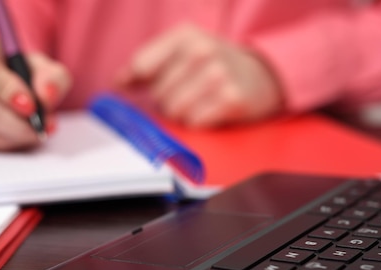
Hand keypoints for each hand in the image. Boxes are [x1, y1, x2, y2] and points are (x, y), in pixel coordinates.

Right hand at [0, 32, 71, 150]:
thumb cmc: (14, 70)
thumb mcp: (40, 65)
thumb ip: (51, 76)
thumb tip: (47, 96)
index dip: (6, 90)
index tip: (30, 106)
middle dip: (17, 124)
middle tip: (41, 127)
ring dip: (14, 137)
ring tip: (33, 129)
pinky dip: (4, 145)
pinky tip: (15, 135)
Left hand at [117, 24, 283, 127]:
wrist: (263, 77)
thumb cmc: (215, 66)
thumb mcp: (181, 53)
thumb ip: (145, 66)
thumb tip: (118, 83)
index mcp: (185, 35)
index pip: (142, 66)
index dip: (142, 82)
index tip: (151, 84)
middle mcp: (202, 49)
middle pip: (159, 94)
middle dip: (169, 100)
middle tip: (190, 93)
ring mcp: (218, 74)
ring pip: (175, 110)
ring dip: (185, 114)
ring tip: (201, 102)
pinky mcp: (232, 98)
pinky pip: (195, 122)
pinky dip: (201, 122)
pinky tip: (213, 110)